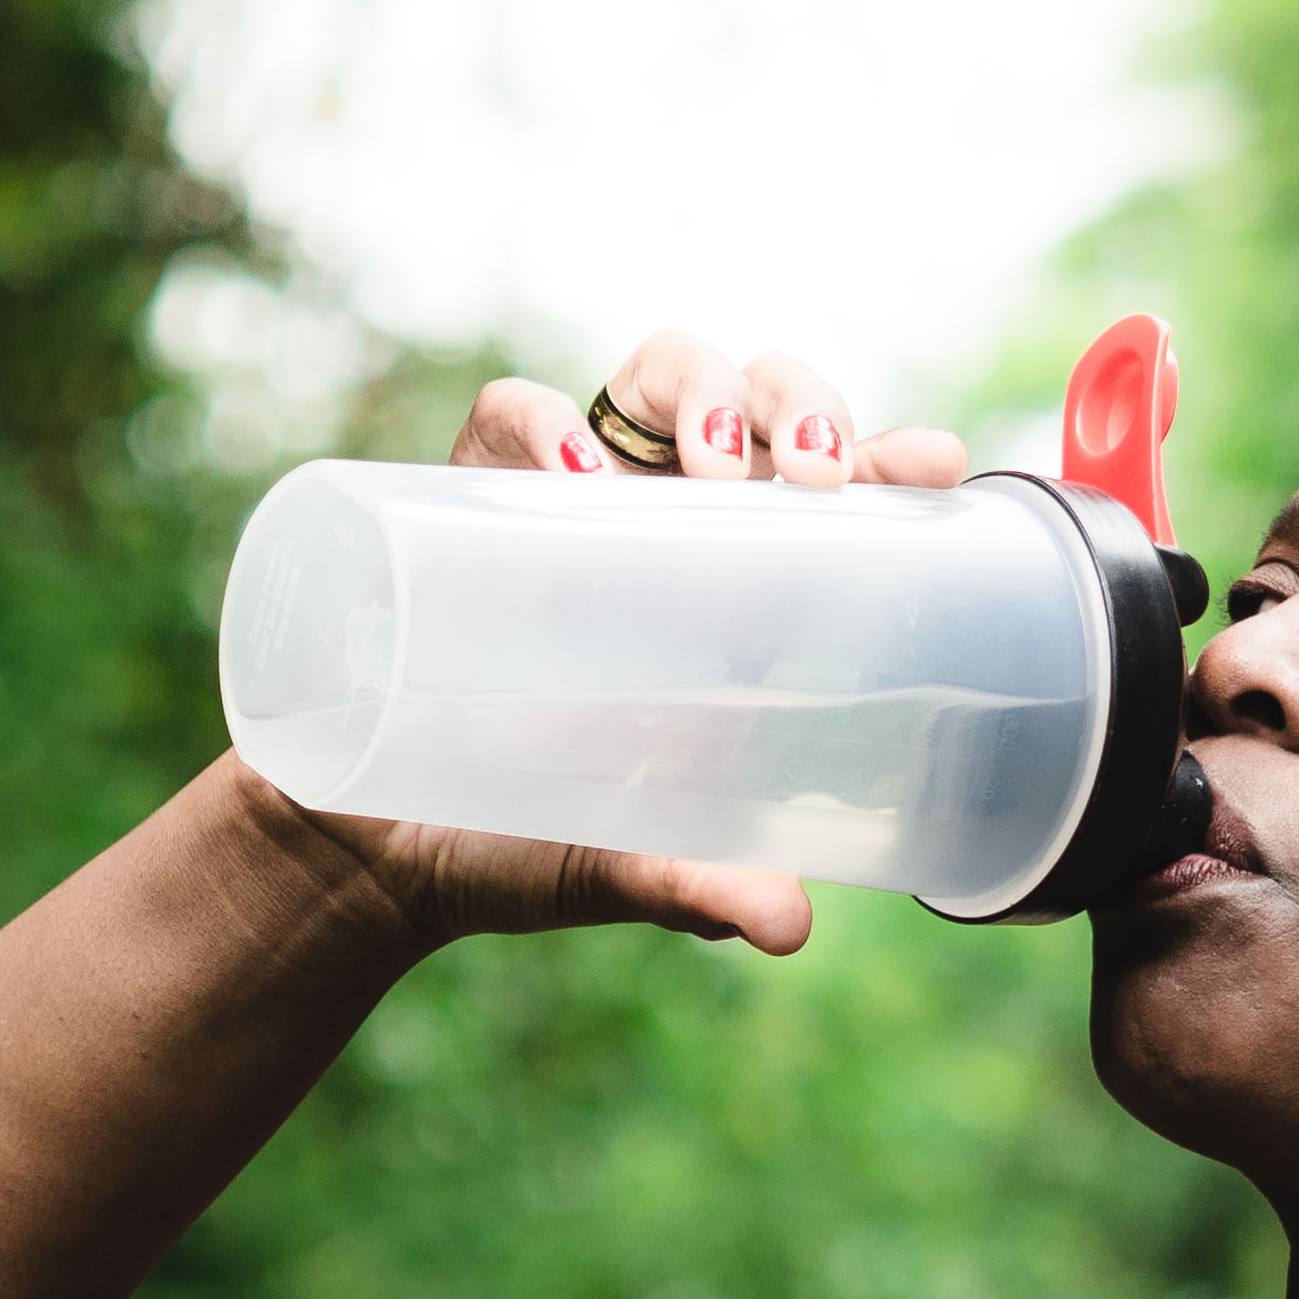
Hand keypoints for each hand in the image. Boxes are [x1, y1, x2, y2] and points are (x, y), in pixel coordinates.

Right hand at [268, 329, 977, 953]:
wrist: (364, 854)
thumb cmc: (512, 849)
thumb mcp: (620, 866)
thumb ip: (699, 883)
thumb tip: (790, 927)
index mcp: (731, 598)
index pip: (832, 492)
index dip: (890, 455)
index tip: (935, 463)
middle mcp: (663, 526)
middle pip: (760, 399)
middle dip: (803, 403)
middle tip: (811, 473)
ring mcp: (567, 499)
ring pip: (659, 371)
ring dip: (703, 387)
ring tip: (712, 464)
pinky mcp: (465, 492)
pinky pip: (511, 410)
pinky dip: (547, 418)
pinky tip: (576, 471)